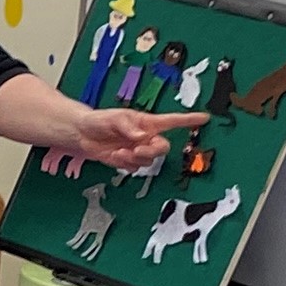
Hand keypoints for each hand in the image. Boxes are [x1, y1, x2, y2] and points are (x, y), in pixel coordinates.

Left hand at [66, 107, 207, 173]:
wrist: (81, 134)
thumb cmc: (99, 121)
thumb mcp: (114, 119)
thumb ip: (129, 127)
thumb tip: (143, 135)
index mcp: (147, 123)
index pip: (172, 121)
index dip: (189, 120)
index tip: (204, 118)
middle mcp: (145, 137)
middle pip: (162, 147)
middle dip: (152, 151)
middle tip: (136, 149)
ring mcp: (137, 150)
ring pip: (148, 160)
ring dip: (135, 158)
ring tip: (119, 151)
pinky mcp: (127, 160)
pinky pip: (134, 168)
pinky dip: (125, 164)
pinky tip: (115, 156)